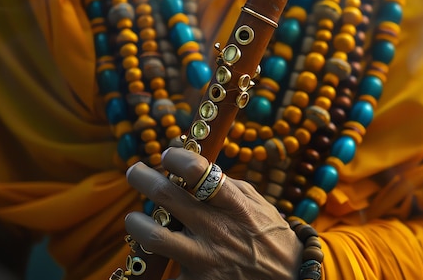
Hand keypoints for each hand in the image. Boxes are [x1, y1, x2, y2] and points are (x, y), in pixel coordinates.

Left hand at [124, 148, 302, 279]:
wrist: (288, 278)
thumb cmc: (270, 235)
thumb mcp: (256, 203)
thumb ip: (226, 185)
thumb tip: (193, 167)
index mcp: (234, 204)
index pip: (197, 171)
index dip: (176, 158)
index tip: (167, 155)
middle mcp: (218, 229)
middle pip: (167, 197)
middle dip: (144, 179)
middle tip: (135, 172)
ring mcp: (206, 259)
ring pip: (154, 237)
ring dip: (137, 224)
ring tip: (134, 219)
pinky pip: (164, 279)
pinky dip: (150, 269)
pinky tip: (145, 262)